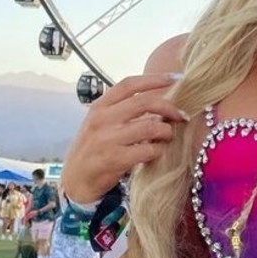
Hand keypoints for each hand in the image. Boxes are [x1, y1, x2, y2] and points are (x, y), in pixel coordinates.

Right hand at [61, 73, 189, 203]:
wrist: (75, 179)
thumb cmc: (93, 148)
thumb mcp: (100, 123)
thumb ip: (122, 110)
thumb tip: (159, 101)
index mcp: (100, 106)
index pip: (129, 84)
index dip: (154, 79)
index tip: (176, 78)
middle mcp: (102, 119)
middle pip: (143, 102)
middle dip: (169, 107)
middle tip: (181, 115)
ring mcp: (107, 139)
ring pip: (149, 127)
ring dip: (166, 132)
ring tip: (168, 136)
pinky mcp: (114, 159)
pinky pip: (147, 151)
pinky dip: (158, 150)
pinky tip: (157, 152)